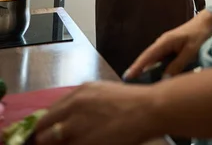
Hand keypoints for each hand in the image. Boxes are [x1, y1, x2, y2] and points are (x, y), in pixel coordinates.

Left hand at [35, 82, 159, 144]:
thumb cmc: (129, 101)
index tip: (46, 135)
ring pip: (50, 142)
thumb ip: (81, 103)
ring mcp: (77, 126)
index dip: (44, 127)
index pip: (48, 113)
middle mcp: (73, 107)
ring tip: (69, 144)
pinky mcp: (84, 142)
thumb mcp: (101, 93)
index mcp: (78, 93)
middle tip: (50, 144)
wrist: (147, 109)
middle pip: (43, 130)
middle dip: (43, 139)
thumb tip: (67, 117)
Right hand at [124, 9, 211, 79]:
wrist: (207, 23)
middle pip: (148, 60)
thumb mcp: (190, 51)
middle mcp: (162, 44)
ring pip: (155, 62)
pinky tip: (157, 79)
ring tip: (143, 87)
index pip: (147, 56)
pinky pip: (162, 61)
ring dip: (149, 72)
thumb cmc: (199, 35)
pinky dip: (158, 70)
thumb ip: (178, 65)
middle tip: (131, 87)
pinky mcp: (171, 49)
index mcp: (164, 42)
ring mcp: (166, 46)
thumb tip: (164, 79)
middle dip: (139, 72)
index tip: (126, 77)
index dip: (136, 67)